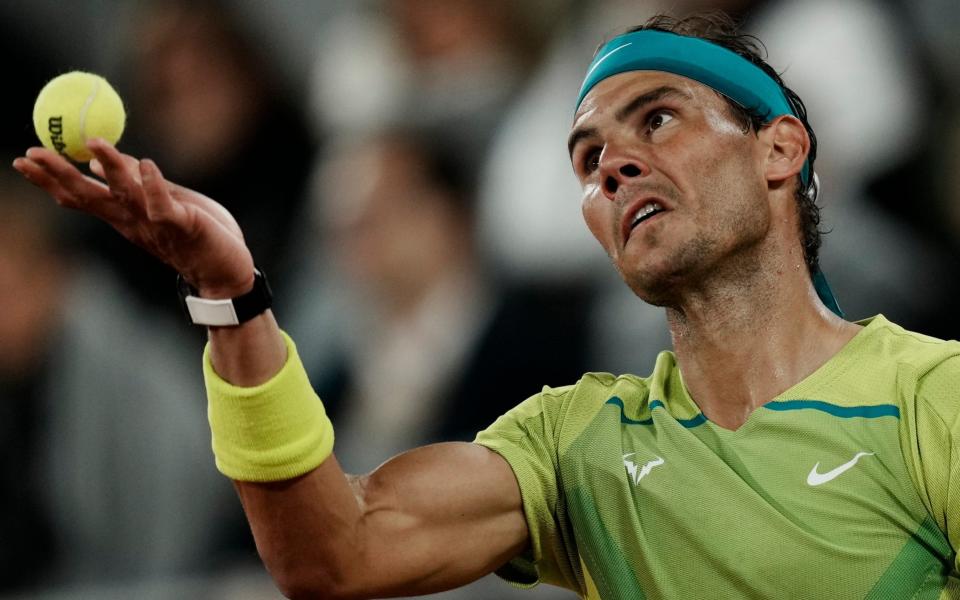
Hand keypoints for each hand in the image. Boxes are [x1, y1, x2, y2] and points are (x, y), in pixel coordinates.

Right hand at [13, 138, 254, 297]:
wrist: (228, 273)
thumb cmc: (197, 236)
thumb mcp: (161, 203)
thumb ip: (134, 185)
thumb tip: (96, 162)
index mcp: (125, 215)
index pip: (81, 195)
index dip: (51, 178)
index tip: (23, 158)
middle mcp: (134, 221)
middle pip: (90, 196)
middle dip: (59, 174)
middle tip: (31, 152)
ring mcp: (157, 224)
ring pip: (126, 194)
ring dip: (111, 167)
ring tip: (93, 142)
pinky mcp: (184, 225)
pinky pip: (164, 206)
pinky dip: (156, 186)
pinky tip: (148, 165)